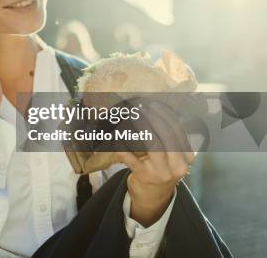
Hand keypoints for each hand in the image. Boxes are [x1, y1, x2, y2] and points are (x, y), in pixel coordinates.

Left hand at [116, 101, 194, 226]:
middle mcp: (177, 165)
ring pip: (152, 145)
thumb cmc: (161, 170)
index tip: (155, 105)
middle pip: (167, 137)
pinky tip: (116, 136)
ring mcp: (160, 172)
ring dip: (141, 128)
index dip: (166, 116)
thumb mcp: (172, 158)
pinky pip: (130, 158)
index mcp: (186, 157)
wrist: (153, 198)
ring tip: (132, 117)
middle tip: (142, 108)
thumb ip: (169, 140)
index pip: (178, 132)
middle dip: (154, 119)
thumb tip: (156, 112)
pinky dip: (122, 146)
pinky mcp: (144, 176)